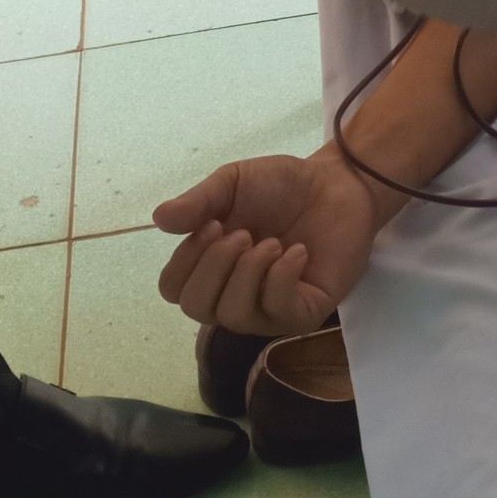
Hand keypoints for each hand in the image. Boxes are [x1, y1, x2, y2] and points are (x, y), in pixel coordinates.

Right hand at [153, 147, 385, 334]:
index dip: (186, 261)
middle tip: (242, 233)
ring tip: (273, 242)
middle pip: (196, 308)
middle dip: (214, 266)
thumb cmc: (281, 186)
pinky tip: (296, 252)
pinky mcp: (302, 313)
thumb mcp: (233, 183)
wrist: (337, 184)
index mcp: (210, 267)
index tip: (212, 223)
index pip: (173, 289)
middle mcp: (233, 295)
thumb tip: (159, 218)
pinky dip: (282, 278)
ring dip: (249, 271)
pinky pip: (277, 312)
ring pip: (234, 315)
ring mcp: (267, 310)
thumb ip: (198, 202)